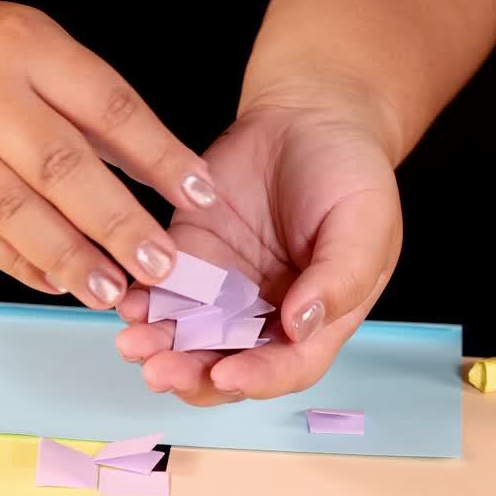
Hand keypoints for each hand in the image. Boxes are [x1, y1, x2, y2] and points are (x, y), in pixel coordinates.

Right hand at [0, 0, 217, 307]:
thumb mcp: (45, 48)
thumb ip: (101, 108)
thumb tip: (172, 174)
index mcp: (26, 50)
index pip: (105, 105)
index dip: (157, 153)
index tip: (200, 193)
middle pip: (57, 166)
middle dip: (114, 222)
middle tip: (160, 263)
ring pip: (12, 212)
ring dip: (67, 258)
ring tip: (112, 292)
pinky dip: (22, 265)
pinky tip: (60, 286)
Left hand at [114, 85, 403, 404]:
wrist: (309, 116)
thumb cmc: (350, 170)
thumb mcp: (365, 221)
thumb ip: (340, 277)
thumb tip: (303, 324)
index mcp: (318, 318)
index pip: (288, 367)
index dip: (258, 378)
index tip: (226, 375)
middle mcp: (267, 314)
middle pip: (227, 364)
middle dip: (192, 375)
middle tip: (159, 370)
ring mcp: (225, 290)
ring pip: (187, 337)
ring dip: (159, 347)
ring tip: (133, 342)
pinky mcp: (190, 258)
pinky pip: (161, 291)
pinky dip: (144, 303)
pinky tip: (129, 303)